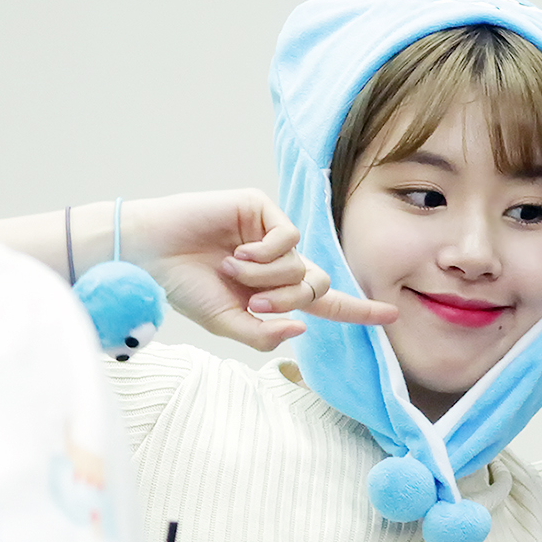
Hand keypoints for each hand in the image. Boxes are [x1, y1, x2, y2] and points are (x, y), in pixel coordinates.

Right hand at [122, 190, 395, 350]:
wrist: (149, 252)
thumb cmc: (182, 286)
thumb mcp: (225, 323)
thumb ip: (263, 333)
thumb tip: (303, 328)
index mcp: (273, 290)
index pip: (325, 303)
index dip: (358, 310)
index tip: (392, 315)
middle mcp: (278, 260)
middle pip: (316, 285)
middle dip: (288, 300)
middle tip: (254, 301)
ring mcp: (271, 233)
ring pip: (302, 264)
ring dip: (269, 278)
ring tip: (233, 270)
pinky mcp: (262, 208)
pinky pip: (290, 238)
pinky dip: (266, 253)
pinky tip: (237, 252)